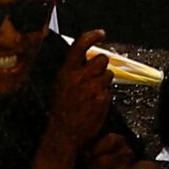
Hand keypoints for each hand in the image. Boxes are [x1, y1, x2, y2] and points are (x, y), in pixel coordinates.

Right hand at [40, 29, 118, 147]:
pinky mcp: (103, 99)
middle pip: (101, 59)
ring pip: (108, 74)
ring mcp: (93, 87)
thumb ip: (72, 71)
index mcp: (67, 71)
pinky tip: (94, 104)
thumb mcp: (60, 85)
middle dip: (101, 66)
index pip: (81, 44)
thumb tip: (84, 60)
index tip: (100, 34)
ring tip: (93, 93)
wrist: (64, 134)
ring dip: (104, 81)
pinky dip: (104, 97)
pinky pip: (109, 91)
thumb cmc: (60, 112)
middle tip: (95, 76)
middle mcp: (80, 77)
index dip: (93, 36)